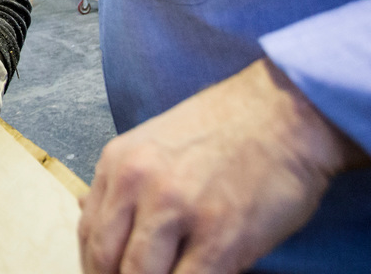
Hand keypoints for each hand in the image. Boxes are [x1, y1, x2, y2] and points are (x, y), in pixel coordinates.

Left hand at [78, 58, 367, 273]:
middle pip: (107, 262)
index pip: (89, 235)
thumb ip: (121, 181)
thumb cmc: (224, 129)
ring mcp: (179, 212)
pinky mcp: (221, 239)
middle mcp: (139, 185)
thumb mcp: (153, 142)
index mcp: (118, 163)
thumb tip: (85, 209)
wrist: (285, 114)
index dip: (96, 268)